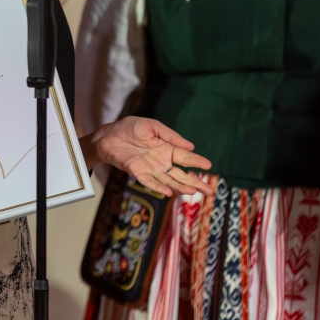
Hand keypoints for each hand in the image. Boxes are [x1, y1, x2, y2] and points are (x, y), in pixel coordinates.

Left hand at [83, 116, 212, 196]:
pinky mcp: (139, 173)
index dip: (197, 161)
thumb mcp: (151, 126)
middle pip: (182, 175)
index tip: (209, 165)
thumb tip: (190, 146)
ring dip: (180, 187)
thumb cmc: (130, 128)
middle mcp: (162, 162)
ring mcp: (151, 169)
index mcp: (167, 149)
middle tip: (210, 190)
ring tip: (193, 191)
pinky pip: (150, 182)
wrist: (109, 135)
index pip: (186, 157)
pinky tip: (168, 193)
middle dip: (196, 182)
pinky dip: (159, 187)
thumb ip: (170, 136)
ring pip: (169, 181)